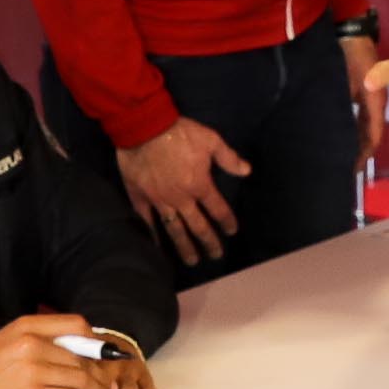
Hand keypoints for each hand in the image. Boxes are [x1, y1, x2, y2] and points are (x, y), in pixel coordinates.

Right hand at [0, 312, 128, 388]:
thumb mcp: (10, 338)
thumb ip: (40, 338)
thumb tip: (76, 349)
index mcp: (28, 326)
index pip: (76, 325)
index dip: (96, 341)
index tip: (102, 356)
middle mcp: (33, 343)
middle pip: (83, 356)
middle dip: (102, 374)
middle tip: (109, 386)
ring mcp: (33, 369)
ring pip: (81, 379)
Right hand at [119, 119, 248, 264]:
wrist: (144, 127)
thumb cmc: (179, 133)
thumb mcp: (210, 139)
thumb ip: (228, 158)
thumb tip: (247, 171)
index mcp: (200, 185)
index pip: (218, 209)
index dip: (227, 222)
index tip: (232, 232)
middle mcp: (182, 199)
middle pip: (198, 226)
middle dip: (209, 242)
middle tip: (215, 255)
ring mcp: (160, 201)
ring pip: (175, 230)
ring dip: (184, 247)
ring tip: (192, 261)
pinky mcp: (141, 198)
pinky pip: (147, 222)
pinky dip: (152, 236)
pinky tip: (156, 248)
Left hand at [344, 34, 385, 162]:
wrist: (350, 30)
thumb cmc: (348, 54)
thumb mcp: (346, 81)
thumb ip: (345, 106)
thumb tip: (341, 135)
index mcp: (375, 103)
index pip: (374, 137)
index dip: (364, 155)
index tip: (353, 170)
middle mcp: (376, 104)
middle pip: (371, 135)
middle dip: (360, 152)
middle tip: (345, 168)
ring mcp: (371, 98)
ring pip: (366, 127)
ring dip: (357, 141)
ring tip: (342, 156)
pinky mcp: (363, 93)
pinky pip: (361, 117)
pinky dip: (354, 129)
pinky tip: (342, 134)